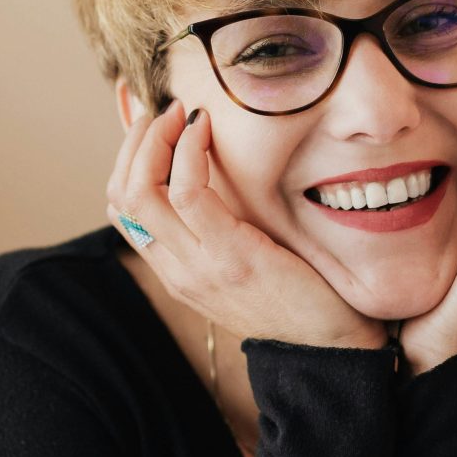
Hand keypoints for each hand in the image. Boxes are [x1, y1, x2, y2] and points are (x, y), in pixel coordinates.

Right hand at [107, 96, 388, 352]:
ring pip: (142, 190)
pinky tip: (205, 129)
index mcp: (176, 272)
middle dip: (134, 142)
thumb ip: (222, 228)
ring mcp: (199, 266)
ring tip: (181, 113)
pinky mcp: (231, 256)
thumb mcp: (246, 261)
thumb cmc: (300, 296)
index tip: (152, 124)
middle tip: (163, 110)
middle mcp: (177, 271)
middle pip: (121, 195)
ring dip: (156, 138)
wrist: (334, 346)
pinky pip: (188, 192)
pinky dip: (189, 150)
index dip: (126, 158)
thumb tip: (215, 173)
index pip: (122, 209)